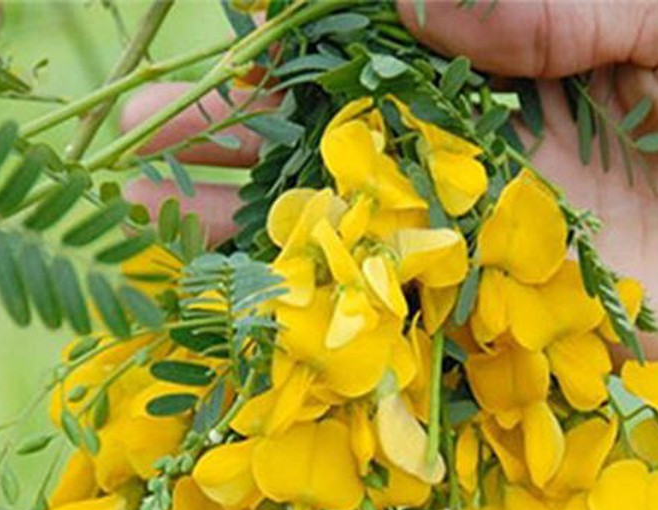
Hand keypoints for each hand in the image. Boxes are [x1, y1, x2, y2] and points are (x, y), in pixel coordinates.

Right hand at [122, 0, 657, 398]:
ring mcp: (480, 253)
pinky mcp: (500, 329)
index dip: (298, 65)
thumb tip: (410, 9)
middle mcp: (480, 168)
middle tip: (141, 142)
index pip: (379, 69)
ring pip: (346, 242)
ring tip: (148, 223)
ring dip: (254, 237)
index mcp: (516, 74)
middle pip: (338, 158)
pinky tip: (244, 312)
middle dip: (239, 153)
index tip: (220, 54)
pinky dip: (321, 319)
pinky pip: (394, 323)